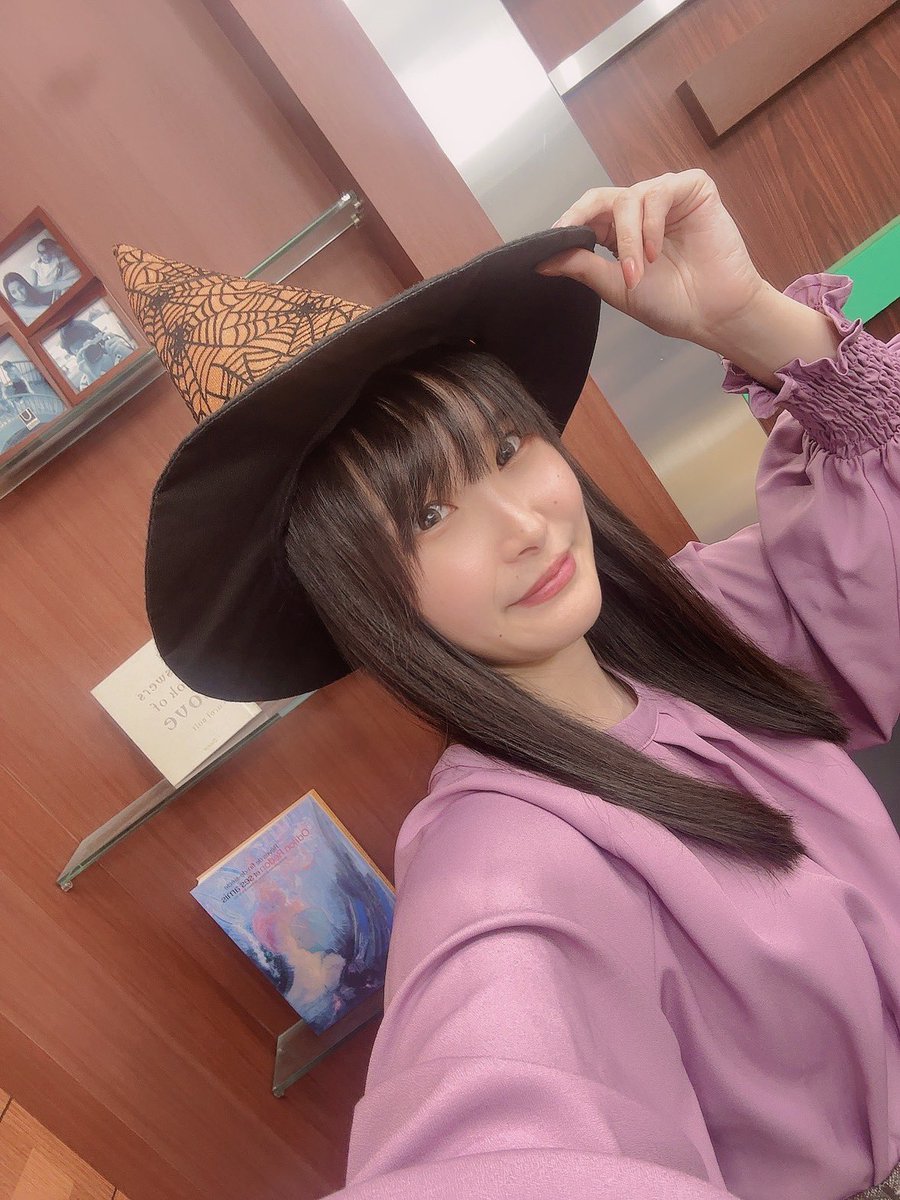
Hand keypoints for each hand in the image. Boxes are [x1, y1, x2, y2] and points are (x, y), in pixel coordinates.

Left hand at [534, 169, 769, 348]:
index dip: (568, 223)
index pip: (587, 213)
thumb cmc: (671, 304)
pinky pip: (660, 192)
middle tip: (583, 248)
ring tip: (639, 272)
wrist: (714, 313)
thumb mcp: (616, 287)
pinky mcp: (694, 188)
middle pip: (603, 199)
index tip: (549, 241)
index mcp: (620, 232)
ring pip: (630, 199)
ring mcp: (668, 197)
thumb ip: (582, 267)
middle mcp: (642, 210)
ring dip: (629, 239)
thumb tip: (541, 260)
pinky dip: (652, 224)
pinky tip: (657, 251)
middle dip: (590, 225)